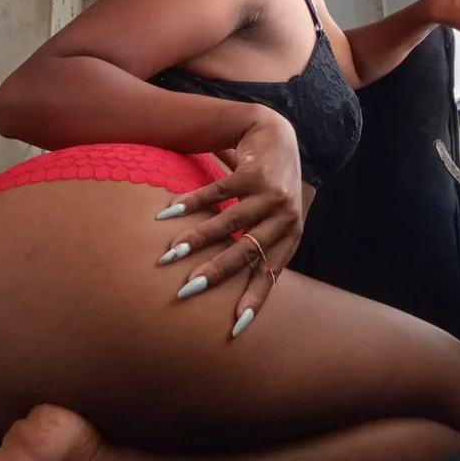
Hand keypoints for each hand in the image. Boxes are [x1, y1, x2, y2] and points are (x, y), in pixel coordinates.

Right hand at [154, 109, 302, 335]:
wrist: (277, 135)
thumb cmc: (271, 185)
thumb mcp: (274, 218)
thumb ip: (259, 245)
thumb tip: (230, 286)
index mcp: (290, 235)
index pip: (271, 273)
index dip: (254, 298)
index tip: (235, 326)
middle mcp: (284, 216)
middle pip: (247, 250)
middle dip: (215, 272)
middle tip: (187, 289)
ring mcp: (270, 193)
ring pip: (229, 222)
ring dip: (197, 239)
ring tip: (170, 254)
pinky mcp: (253, 172)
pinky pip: (217, 191)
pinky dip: (191, 203)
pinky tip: (169, 213)